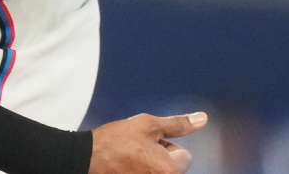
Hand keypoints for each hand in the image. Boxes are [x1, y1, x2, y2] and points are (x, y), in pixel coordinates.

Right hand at [90, 112, 208, 173]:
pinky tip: (125, 166)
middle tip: (137, 149)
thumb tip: (202, 119)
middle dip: (159, 156)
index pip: (183, 155)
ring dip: (148, 164)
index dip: (165, 144)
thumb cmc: (115, 141)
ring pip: (158, 171)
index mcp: (171, 169)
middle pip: (172, 166)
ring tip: (129, 157)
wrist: (86, 158)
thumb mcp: (148, 124)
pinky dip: (138, 170)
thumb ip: (178, 124)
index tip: (147, 142)